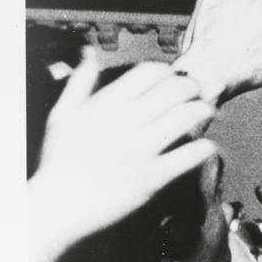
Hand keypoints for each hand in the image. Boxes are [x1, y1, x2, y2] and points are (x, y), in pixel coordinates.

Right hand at [29, 50, 216, 261]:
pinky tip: (203, 146)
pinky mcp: (151, 179)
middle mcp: (124, 123)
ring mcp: (139, 151)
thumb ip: (80, 82)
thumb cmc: (58, 161)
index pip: (150, 71)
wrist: (55, 210)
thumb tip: (88, 51)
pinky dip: (204, 147)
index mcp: (104, 105)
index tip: (171, 81)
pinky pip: (190, 155)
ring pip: (188, 116)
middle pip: (175, 89)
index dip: (167, 72)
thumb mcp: (62, 116)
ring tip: (206, 113)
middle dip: (193, 87)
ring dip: (204, 111)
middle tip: (197, 94)